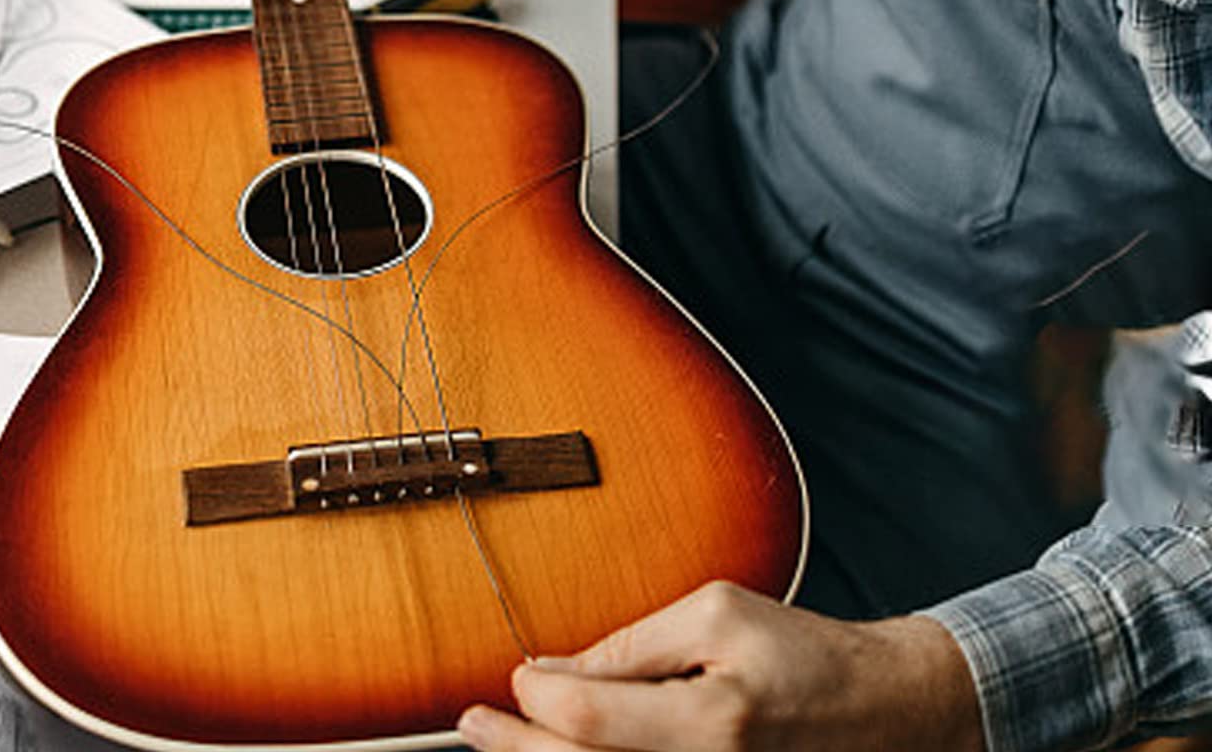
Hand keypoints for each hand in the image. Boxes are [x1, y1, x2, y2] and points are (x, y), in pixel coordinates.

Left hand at [456, 582, 984, 751]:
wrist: (882, 713)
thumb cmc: (800, 653)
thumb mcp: (715, 615)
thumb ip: (632, 647)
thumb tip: (557, 672)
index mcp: (710, 724)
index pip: (586, 723)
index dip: (536, 699)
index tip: (516, 674)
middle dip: (514, 749)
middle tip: (471, 722)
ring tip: (500, 743)